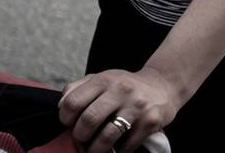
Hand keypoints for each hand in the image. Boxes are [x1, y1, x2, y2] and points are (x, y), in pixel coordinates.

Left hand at [60, 68, 180, 152]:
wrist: (163, 86)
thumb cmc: (124, 87)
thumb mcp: (102, 78)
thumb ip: (77, 88)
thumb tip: (61, 106)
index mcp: (105, 80)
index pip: (72, 102)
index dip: (65, 118)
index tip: (71, 123)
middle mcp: (121, 91)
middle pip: (88, 121)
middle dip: (80, 136)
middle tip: (83, 138)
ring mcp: (137, 107)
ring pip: (106, 138)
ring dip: (95, 150)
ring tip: (96, 149)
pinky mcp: (151, 122)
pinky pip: (126, 146)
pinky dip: (118, 152)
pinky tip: (117, 147)